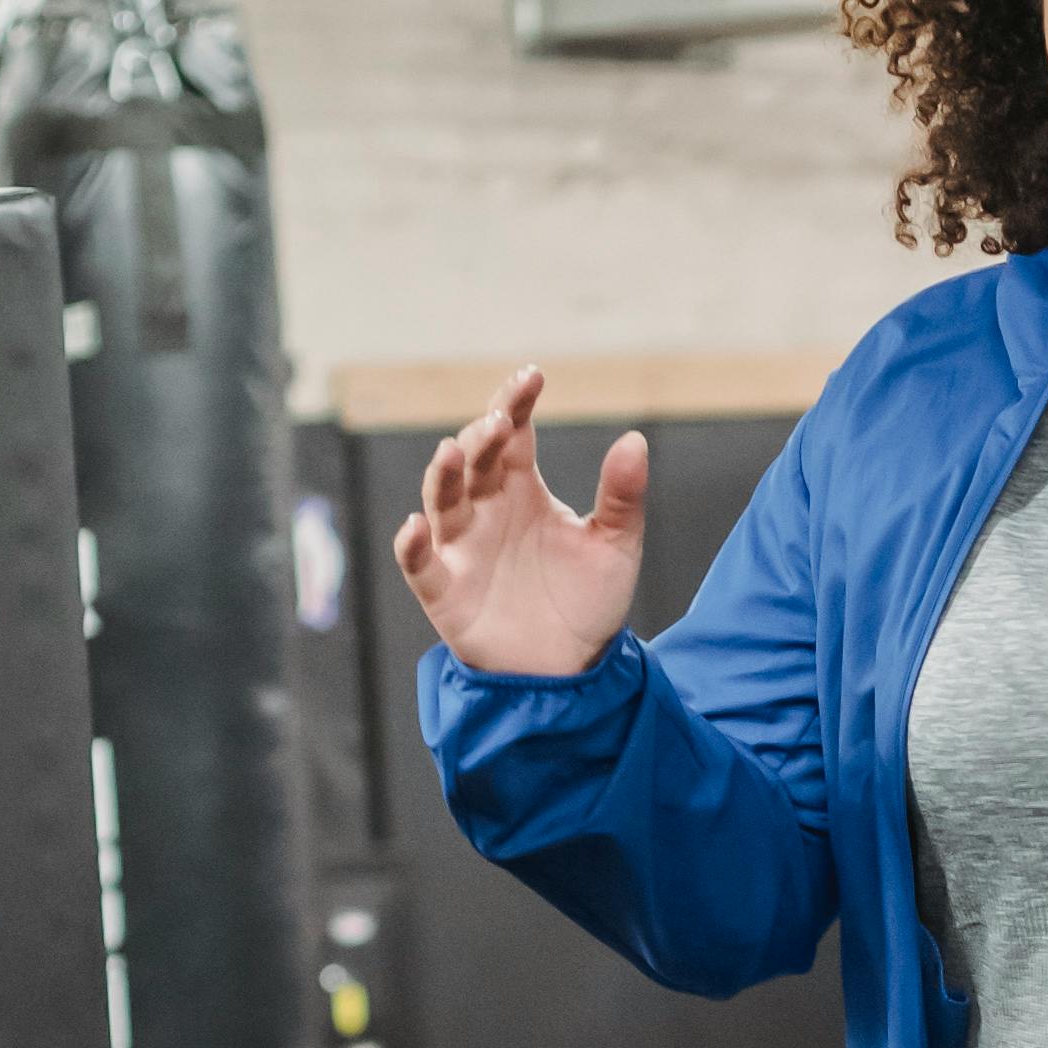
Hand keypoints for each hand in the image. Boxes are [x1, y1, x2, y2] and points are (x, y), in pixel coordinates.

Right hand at [395, 366, 647, 676]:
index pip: (512, 436)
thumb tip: (636, 439)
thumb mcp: (616, 548)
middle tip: (498, 422)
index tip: (532, 376)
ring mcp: (461, 548)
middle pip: (474, 461)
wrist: (571, 671)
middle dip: (482, 437)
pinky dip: (411, 546)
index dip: (516, 404)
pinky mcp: (445, 590)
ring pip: (441, 502)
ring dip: (444, 476)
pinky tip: (415, 527)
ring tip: (455, 453)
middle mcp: (485, 510)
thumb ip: (622, 497)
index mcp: (522, 490)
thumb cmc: (587, 603)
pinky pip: (420, 564)